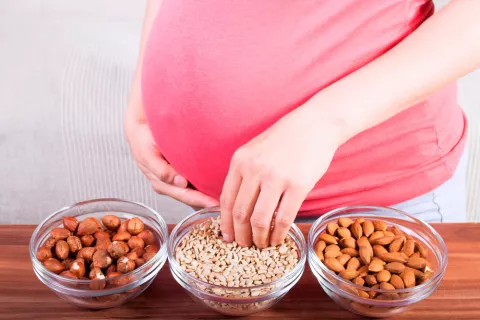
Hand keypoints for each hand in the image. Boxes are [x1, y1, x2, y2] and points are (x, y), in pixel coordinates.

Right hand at [125, 115, 218, 207]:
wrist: (140, 131)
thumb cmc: (143, 142)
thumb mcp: (147, 154)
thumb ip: (161, 170)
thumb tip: (180, 183)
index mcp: (162, 184)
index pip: (185, 195)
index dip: (201, 201)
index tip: (215, 204)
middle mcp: (170, 185)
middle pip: (192, 198)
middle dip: (208, 202)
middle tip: (226, 205)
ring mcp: (174, 181)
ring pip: (193, 192)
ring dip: (207, 196)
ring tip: (225, 199)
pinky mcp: (179, 173)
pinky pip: (193, 183)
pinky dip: (204, 186)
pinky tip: (216, 187)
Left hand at [220, 107, 340, 247]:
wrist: (315, 124)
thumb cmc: (285, 138)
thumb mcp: (255, 150)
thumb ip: (244, 174)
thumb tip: (236, 206)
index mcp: (240, 161)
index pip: (226, 200)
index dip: (225, 223)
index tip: (227, 236)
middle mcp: (254, 169)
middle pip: (240, 213)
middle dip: (241, 236)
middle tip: (244, 247)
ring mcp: (276, 178)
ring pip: (260, 220)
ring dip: (259, 239)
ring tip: (261, 246)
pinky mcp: (298, 185)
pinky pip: (284, 218)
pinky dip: (279, 234)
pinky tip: (278, 240)